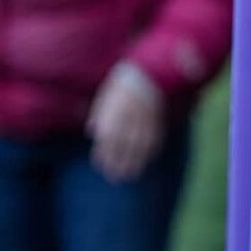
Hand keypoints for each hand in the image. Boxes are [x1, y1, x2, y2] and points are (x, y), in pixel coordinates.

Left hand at [88, 63, 163, 181]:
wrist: (147, 73)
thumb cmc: (122, 84)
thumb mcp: (106, 95)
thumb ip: (99, 114)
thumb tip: (92, 132)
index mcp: (114, 113)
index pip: (107, 140)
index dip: (103, 154)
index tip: (100, 166)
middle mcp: (129, 119)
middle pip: (123, 147)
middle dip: (118, 164)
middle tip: (114, 178)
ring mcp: (144, 121)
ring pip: (139, 147)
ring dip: (135, 163)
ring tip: (130, 175)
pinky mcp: (157, 121)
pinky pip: (154, 140)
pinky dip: (150, 152)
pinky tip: (147, 160)